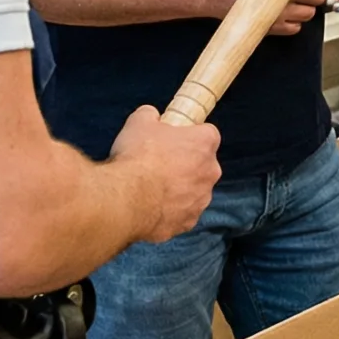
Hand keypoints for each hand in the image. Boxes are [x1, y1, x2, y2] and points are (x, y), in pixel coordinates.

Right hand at [109, 105, 220, 243]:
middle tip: (159, 164)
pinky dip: (170, 211)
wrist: (127, 198)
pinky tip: (150, 206)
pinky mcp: (188, 222)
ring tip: (151, 188)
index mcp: (204, 143)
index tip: (173, 138)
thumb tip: (151, 116)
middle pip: (202, 164)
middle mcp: (210, 172)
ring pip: (194, 191)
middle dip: (185, 164)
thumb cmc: (137, 156)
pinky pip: (182, 213)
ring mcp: (201, 199)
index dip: (189, 135)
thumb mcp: (138, 122)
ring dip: (179, 189)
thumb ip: (150, 115)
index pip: (207, 133)